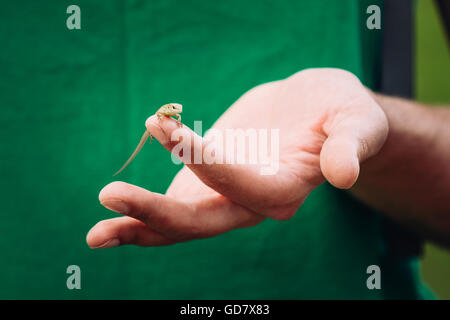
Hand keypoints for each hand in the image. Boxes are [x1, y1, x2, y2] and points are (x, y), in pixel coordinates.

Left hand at [87, 68, 387, 247]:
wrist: (317, 109)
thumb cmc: (341, 112)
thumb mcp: (356, 120)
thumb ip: (351, 145)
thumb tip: (345, 174)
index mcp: (285, 190)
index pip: (242, 188)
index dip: (205, 164)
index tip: (167, 128)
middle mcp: (252, 203)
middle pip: (203, 222)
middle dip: (156, 215)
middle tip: (108, 198)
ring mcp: (226, 195)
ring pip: (182, 222)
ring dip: (139, 224)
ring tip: (96, 233)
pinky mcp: (210, 181)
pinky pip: (175, 202)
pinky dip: (144, 210)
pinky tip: (115, 208)